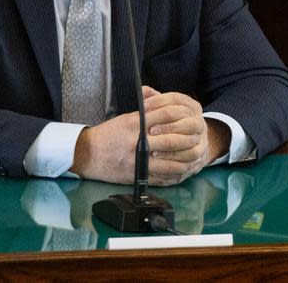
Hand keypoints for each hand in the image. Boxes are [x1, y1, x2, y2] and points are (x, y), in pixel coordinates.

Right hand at [71, 87, 226, 185]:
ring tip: (197, 155)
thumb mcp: (126, 119)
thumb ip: (146, 115)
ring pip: (171, 162)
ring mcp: (139, 162)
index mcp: (135, 124)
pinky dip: (177, 174)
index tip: (192, 115)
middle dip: (189, 138)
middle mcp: (138, 142)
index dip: (182, 115)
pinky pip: (163, 177)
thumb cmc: (107, 135)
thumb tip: (168, 111)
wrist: (87, 155)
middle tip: (200, 136)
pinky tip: (185, 170)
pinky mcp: (138, 176)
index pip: (165, 116)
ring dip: (187, 159)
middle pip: (173, 140)